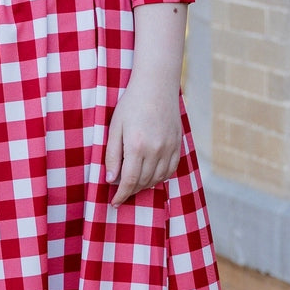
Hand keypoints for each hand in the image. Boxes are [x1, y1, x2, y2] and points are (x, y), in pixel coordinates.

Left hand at [105, 76, 181, 203]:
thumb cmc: (131, 105)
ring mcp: (169, 148)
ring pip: (158, 179)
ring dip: (145, 185)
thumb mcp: (115, 128)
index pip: (129, 181)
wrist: (156, 86)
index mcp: (136, 146)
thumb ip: (113, 155)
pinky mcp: (178, 145)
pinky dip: (160, 177)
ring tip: (134, 185)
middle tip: (121, 193)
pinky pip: (170, 170)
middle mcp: (155, 150)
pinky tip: (150, 176)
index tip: (114, 203)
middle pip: (144, 182)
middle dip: (131, 191)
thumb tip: (111, 180)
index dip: (121, 195)